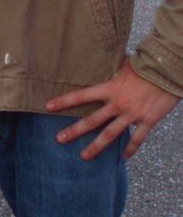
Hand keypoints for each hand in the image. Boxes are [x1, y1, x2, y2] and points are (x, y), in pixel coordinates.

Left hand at [46, 58, 179, 160]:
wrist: (168, 71)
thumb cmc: (146, 64)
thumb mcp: (124, 64)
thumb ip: (111, 69)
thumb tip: (101, 59)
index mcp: (110, 88)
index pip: (82, 95)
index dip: (64, 101)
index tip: (48, 106)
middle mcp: (118, 103)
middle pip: (92, 120)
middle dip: (74, 131)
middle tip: (59, 139)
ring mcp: (132, 115)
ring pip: (110, 135)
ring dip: (95, 147)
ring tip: (84, 156)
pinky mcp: (148, 121)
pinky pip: (137, 139)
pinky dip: (129, 149)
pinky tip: (123, 158)